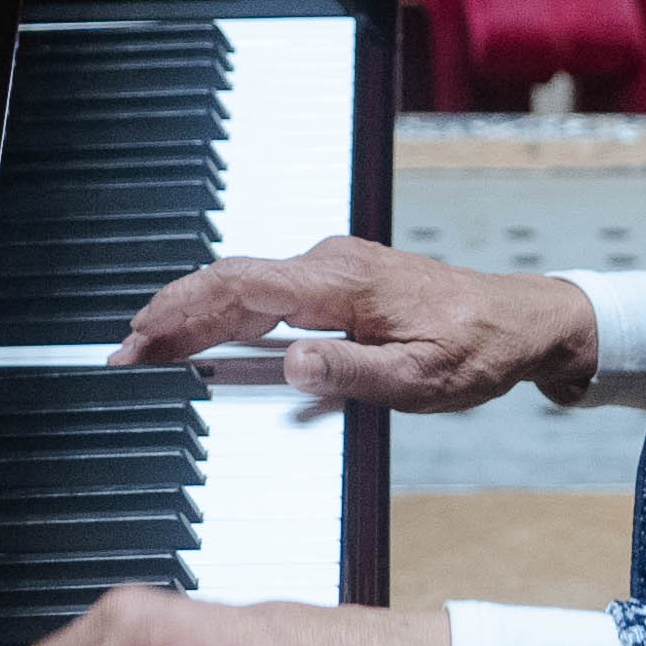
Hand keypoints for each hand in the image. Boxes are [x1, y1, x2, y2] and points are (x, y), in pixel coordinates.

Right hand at [115, 238, 604, 412]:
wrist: (520, 321)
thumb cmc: (476, 349)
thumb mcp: (417, 379)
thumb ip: (350, 374)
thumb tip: (291, 365)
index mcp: (342, 284)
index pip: (240, 287)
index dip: (182, 311)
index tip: (140, 340)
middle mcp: (330, 265)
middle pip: (230, 283)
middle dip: (172, 315)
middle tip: (125, 356)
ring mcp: (334, 269)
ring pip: (246, 287)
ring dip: (197, 317)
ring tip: (153, 352)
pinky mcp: (340, 282)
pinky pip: (270, 294)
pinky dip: (229, 317)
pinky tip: (211, 344)